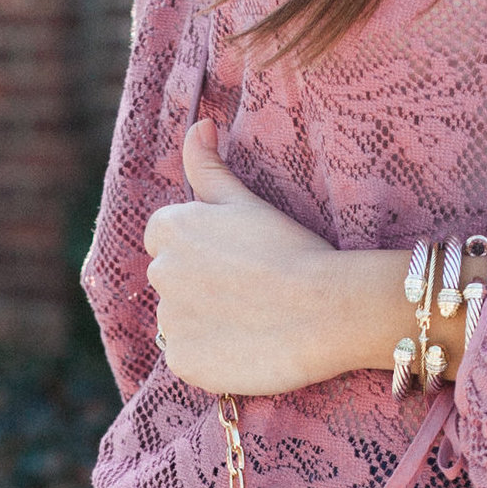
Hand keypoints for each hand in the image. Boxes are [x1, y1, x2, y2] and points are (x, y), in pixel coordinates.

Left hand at [144, 121, 453, 395]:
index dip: (206, 250)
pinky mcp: (183, 362)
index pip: (166, 238)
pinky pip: (189, 359)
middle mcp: (159, 272)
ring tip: (253, 321)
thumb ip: (209, 165)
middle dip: (202, 286)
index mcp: (168, 228)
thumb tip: (197, 125)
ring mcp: (169, 321)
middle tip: (252, 291)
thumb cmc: (293, 248)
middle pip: (172, 280)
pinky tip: (246, 347)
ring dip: (206, 323)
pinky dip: (211, 358)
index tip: (240, 260)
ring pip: (180, 322)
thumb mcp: (246, 199)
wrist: (327, 308)